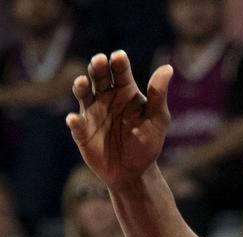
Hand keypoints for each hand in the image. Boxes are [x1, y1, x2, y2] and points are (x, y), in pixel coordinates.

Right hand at [67, 52, 175, 190]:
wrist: (135, 172)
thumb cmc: (147, 142)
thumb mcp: (157, 119)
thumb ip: (158, 95)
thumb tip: (168, 68)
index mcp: (125, 90)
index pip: (120, 70)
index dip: (119, 62)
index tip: (119, 57)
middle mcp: (106, 96)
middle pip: (99, 76)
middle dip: (98, 67)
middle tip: (99, 61)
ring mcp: (92, 112)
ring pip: (83, 93)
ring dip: (81, 86)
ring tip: (82, 83)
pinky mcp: (82, 131)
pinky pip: (77, 124)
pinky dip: (74, 121)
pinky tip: (74, 119)